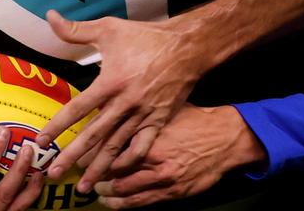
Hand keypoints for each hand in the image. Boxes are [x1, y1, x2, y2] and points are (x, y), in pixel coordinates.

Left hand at [37, 10, 212, 191]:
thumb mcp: (110, 28)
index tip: (42, 140)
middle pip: (93, 135)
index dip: (58, 126)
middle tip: (54, 173)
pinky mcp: (158, 121)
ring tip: (83, 186)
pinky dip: (128, 162)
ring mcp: (143, 115)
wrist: (187, 47)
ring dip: (98, 167)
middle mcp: (125, 102)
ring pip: (116, 146)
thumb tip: (51, 17)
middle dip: (72, 156)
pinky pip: (141, 147)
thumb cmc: (147, 37)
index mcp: (111, 81)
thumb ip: (77, 29)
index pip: (77, 108)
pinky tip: (116, 174)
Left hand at [92, 105, 265, 208]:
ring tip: (92, 189)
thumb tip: (119, 103)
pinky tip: (110, 202)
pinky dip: (121, 204)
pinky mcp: (170, 191)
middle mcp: (151, 155)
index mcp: (148, 130)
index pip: (110, 142)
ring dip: (103, 190)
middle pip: (111, 167)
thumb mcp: (167, 109)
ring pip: (122, 188)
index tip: (78, 149)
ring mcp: (160, 176)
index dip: (91, 148)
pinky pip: (139, 202)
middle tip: (78, 171)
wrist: (225, 139)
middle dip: (91, 171)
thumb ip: (143, 111)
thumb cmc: (197, 120)